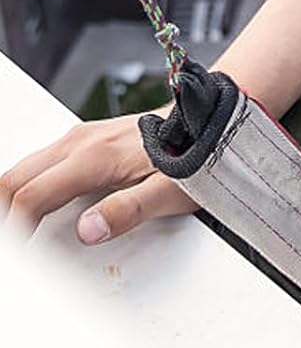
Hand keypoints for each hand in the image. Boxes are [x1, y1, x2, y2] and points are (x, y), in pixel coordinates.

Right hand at [0, 112, 191, 243]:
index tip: (18, 251)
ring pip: (27, 167)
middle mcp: (81, 141)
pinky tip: (32, 206)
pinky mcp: (89, 138)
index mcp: (93, 156)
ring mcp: (83, 136)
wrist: (210, 119)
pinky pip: (42, 162)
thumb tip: (89, 230)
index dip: (15, 229)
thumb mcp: (170, 189)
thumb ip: (128, 211)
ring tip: (19, 228)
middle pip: (16, 178)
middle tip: (13, 242)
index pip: (31, 196)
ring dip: (14, 196)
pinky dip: (27, 185)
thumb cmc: (195, 152)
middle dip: (5, 211)